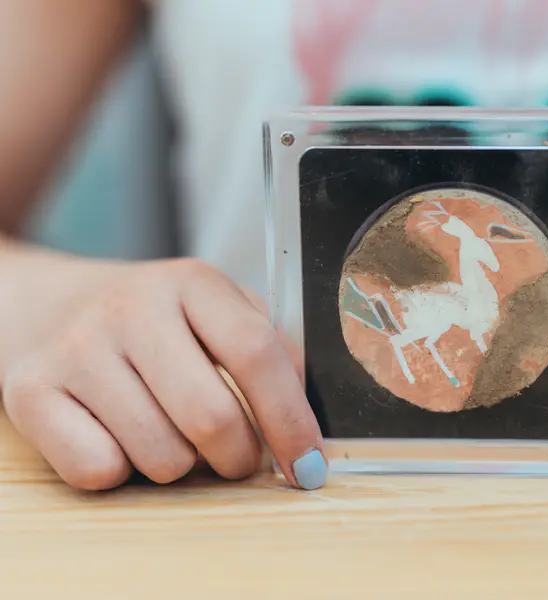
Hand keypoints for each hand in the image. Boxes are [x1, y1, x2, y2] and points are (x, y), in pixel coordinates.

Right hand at [1, 259, 325, 490]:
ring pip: (160, 457)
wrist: (47, 306)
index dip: (291, 419)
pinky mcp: (29, 390)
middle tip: (237, 458)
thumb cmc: (156, 321)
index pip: (255, 352)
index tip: (309, 464)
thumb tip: (303, 425)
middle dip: (239, 458)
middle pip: (211, 416)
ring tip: (167, 431)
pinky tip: (117, 435)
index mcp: (192, 282)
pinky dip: (121, 471)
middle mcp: (131, 307)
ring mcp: (76, 347)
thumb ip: (272, 353)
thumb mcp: (219, 312)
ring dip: (180, 465)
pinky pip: (99, 471)